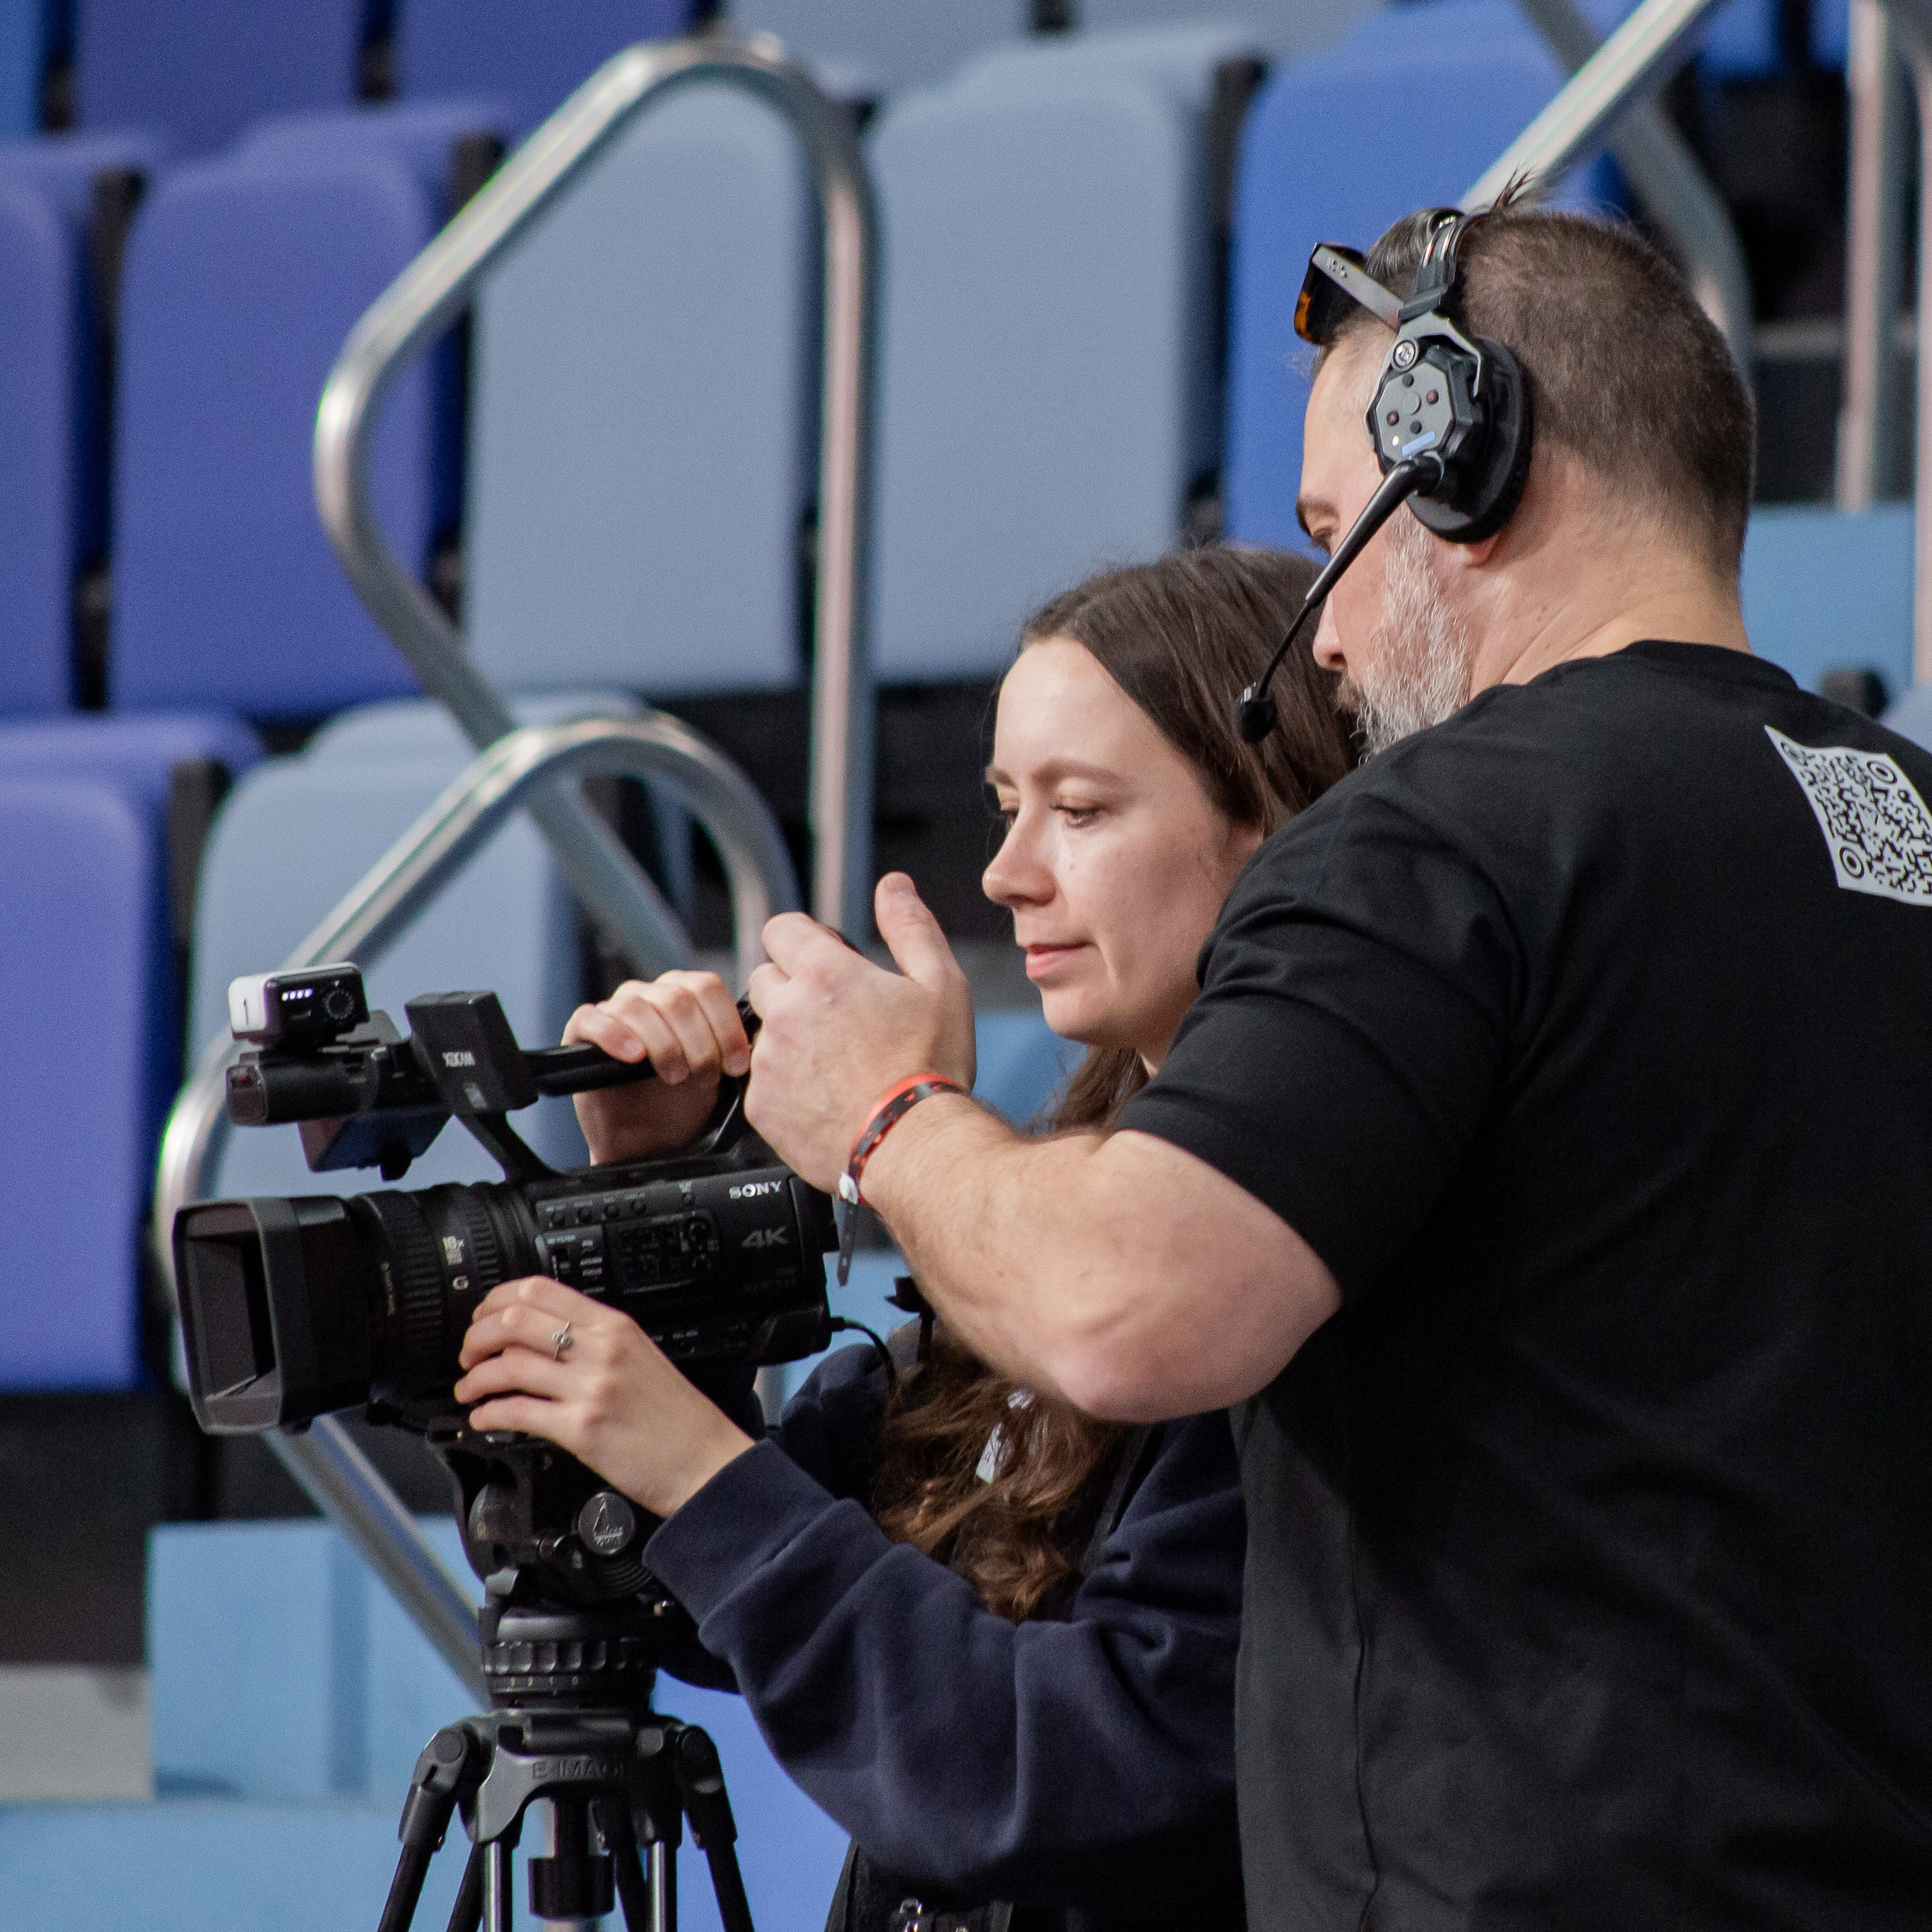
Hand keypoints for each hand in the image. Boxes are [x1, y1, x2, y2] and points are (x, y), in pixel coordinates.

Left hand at [454, 1279, 754, 1516]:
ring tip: (470, 1389)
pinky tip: (484, 1418)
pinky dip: (488, 1414)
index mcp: (615, 1326)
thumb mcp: (641, 1356)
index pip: (540, 1290)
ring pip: (510, 1365)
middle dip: (477, 1336)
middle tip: (469, 1353)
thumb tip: (543, 1336)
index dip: (496, 1300)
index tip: (483, 1315)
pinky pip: (518, 1412)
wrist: (705, 1461)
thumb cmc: (677, 1418)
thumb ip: (596, 1340)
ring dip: (476, 1377)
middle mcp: (602, 1350)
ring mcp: (591, 1388)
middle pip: (516, 1321)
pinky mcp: (582, 1429)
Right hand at [563, 971, 750, 1163]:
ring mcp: (615, 1011)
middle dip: (698, 1042)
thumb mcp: (719, 1072)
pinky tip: (634, 1057)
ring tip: (674, 1076)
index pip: (707, 986)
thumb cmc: (684, 1105)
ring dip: (664, 1044)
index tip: (735, 1064)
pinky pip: (592, 1018)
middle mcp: (650, 996)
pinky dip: (614, 1035)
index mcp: (685, 996)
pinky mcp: (582, 1033)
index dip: (725, 1025)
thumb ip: (733, 1045)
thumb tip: (761, 1032)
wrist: (651, 1143)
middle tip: (704, 1077)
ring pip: (638, 1006)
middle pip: (677, 998)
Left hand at [745, 872, 975, 1190]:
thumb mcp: (941, 984)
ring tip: (834, 1066)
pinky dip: (784, 1085)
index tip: (824, 964)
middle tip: (836, 1021)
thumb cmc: (931, 1068)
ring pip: (762, 1031)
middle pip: (765, 978)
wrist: (914, 1147)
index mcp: (825, 974)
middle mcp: (786, 1011)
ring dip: (787, 1039)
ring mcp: (768, 1060)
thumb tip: (893, 886)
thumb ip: (911, 926)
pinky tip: (823, 1097)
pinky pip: (760, 1081)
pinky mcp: (760, 1105)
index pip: (781, 929)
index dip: (803, 942)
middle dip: (793, 990)